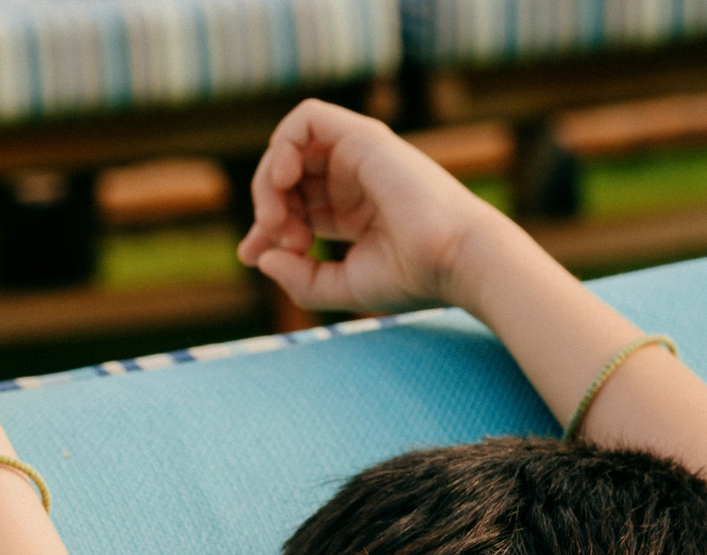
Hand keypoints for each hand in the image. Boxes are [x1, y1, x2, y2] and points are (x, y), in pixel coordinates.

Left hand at [237, 101, 513, 315]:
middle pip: (286, 178)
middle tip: (280, 240)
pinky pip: (307, 117)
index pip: (292, 206)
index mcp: (351, 212)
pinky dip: (283, 143)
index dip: (263, 227)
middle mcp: (352, 179)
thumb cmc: (412, 276)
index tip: (252, 254)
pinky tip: (283, 179)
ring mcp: (358, 155)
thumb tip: (260, 257)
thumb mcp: (341, 286)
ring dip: (268, 181)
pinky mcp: (363, 136)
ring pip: (289, 147)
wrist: (454, 258)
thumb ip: (298, 277)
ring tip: (275, 218)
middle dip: (265, 208)